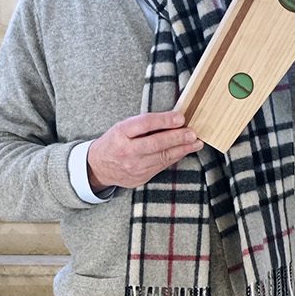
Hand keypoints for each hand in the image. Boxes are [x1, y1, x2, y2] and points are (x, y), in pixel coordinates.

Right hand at [87, 110, 202, 192]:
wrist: (98, 167)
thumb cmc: (114, 142)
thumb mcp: (122, 128)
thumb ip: (144, 124)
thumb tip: (172, 119)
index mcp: (121, 133)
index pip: (145, 124)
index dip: (164, 120)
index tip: (180, 117)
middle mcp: (127, 151)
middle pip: (156, 143)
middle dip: (177, 137)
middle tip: (192, 133)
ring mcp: (134, 167)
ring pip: (162, 157)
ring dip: (182, 149)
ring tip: (196, 143)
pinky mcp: (141, 177)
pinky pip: (161, 166)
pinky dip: (174, 157)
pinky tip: (184, 151)